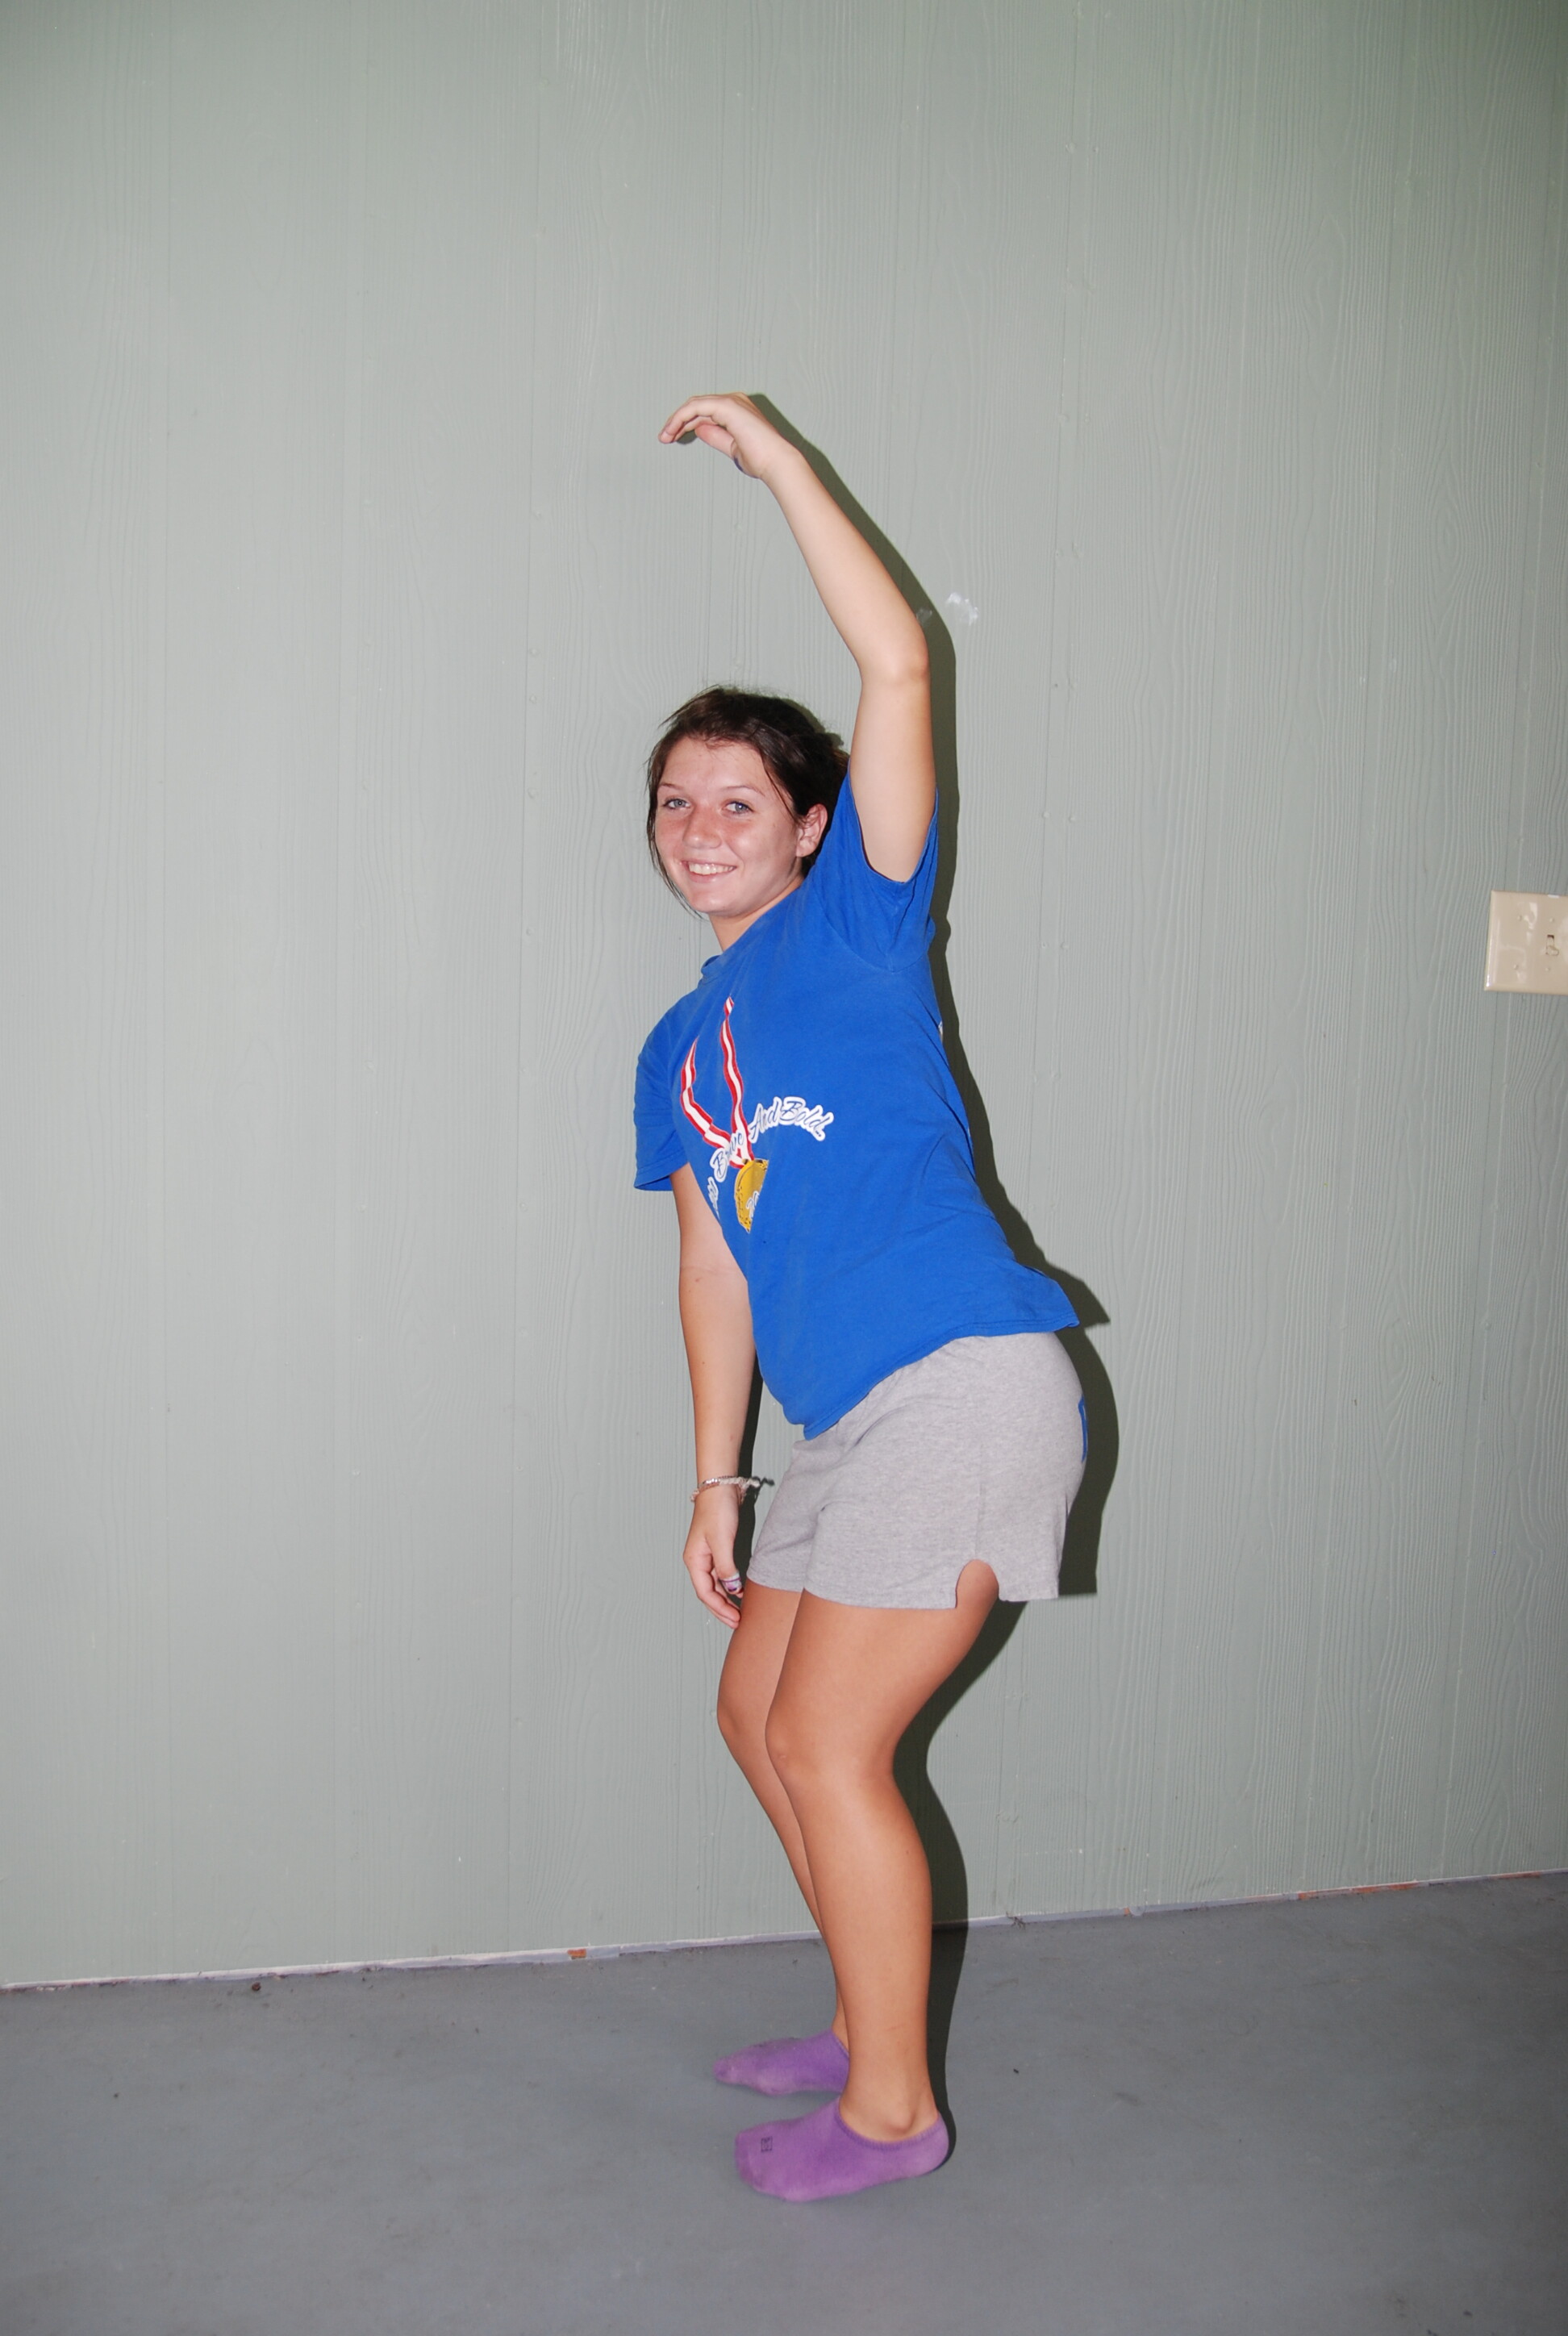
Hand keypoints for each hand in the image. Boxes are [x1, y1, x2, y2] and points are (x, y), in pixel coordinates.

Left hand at [658, 392, 791, 482]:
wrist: (776, 463)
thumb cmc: (761, 459)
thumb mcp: (731, 447)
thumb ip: (715, 436)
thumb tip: (698, 429)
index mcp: (737, 410)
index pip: (704, 411)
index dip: (685, 423)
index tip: (672, 438)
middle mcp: (734, 401)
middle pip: (697, 406)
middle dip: (678, 421)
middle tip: (664, 437)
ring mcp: (731, 401)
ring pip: (694, 405)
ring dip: (676, 420)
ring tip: (665, 435)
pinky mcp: (727, 406)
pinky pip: (696, 407)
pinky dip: (682, 417)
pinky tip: (673, 429)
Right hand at [682, 1485, 744, 1627]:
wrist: (721, 1487)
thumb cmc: (717, 1510)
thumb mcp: (722, 1541)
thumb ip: (726, 1567)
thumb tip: (732, 1589)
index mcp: (694, 1560)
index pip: (705, 1593)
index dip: (719, 1608)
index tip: (735, 1619)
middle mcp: (698, 1561)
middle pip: (708, 1593)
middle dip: (721, 1609)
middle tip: (737, 1622)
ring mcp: (707, 1556)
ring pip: (715, 1585)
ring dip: (726, 1600)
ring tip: (739, 1612)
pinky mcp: (717, 1549)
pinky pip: (721, 1575)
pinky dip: (729, 1586)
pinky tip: (739, 1592)